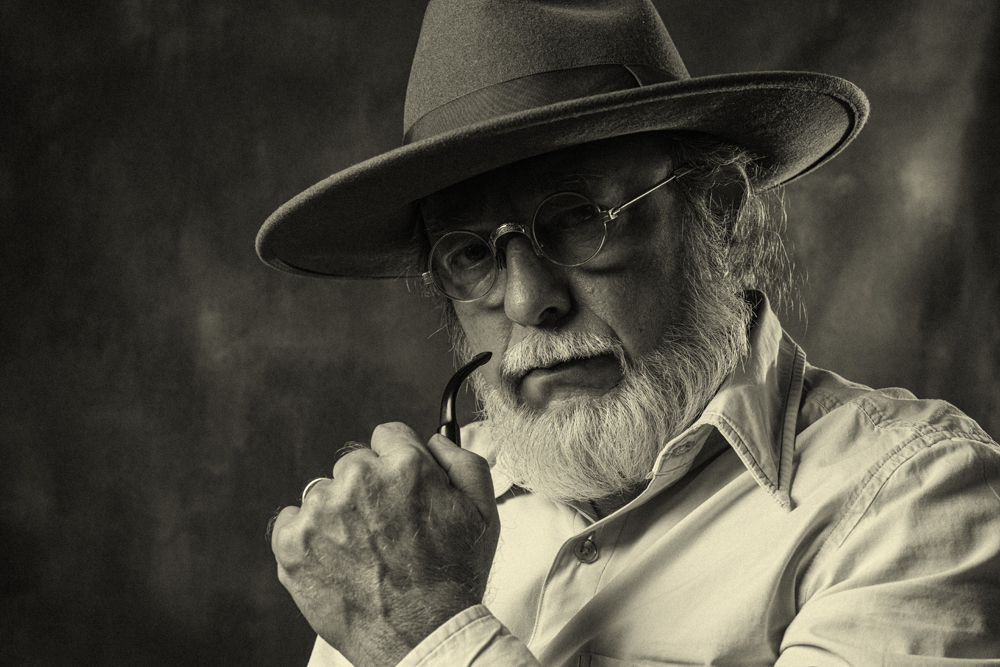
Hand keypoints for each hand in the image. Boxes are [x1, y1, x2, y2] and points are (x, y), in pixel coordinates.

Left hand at [270, 422, 500, 666]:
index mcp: (405, 465)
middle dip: (368, 490)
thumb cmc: (453, 577)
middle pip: (354, 464)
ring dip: (338, 514)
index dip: (397, 463)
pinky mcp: (292, 543)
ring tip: (363, 553)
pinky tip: (335, 560)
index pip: (388, 435)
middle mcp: (359, 480)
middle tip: (385, 531)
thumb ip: (462, 460)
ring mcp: (321, 512)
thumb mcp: (483, 512)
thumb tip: (434, 440)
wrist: (422, 636)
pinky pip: (290, 520)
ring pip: (324, 493)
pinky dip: (307, 537)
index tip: (399, 489)